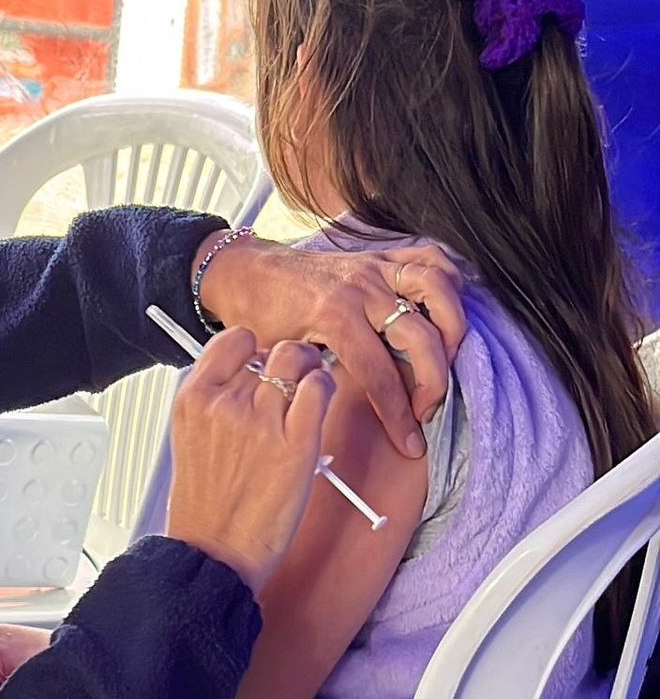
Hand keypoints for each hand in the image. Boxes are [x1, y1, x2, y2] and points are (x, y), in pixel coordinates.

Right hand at [166, 330, 334, 592]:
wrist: (214, 552)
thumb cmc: (205, 505)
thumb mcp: (190, 440)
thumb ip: (214, 403)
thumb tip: (250, 378)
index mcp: (193, 398)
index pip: (232, 340)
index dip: (254, 349)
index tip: (261, 366)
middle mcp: (224, 402)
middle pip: (271, 348)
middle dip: (286, 362)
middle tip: (291, 384)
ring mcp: (261, 420)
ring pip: (299, 360)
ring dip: (310, 372)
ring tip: (308, 394)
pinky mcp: (297, 442)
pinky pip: (319, 388)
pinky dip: (324, 389)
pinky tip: (318, 406)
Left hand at [195, 236, 464, 458]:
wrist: (245, 272)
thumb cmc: (257, 316)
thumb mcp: (276, 355)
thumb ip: (307, 380)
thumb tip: (339, 414)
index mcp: (334, 316)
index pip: (380, 375)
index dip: (399, 414)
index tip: (411, 444)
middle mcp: (361, 288)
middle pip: (421, 337)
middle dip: (433, 382)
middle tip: (425, 408)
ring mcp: (374, 267)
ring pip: (438, 288)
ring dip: (452, 327)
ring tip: (445, 359)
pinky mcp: (380, 254)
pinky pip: (430, 257)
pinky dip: (450, 281)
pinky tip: (447, 310)